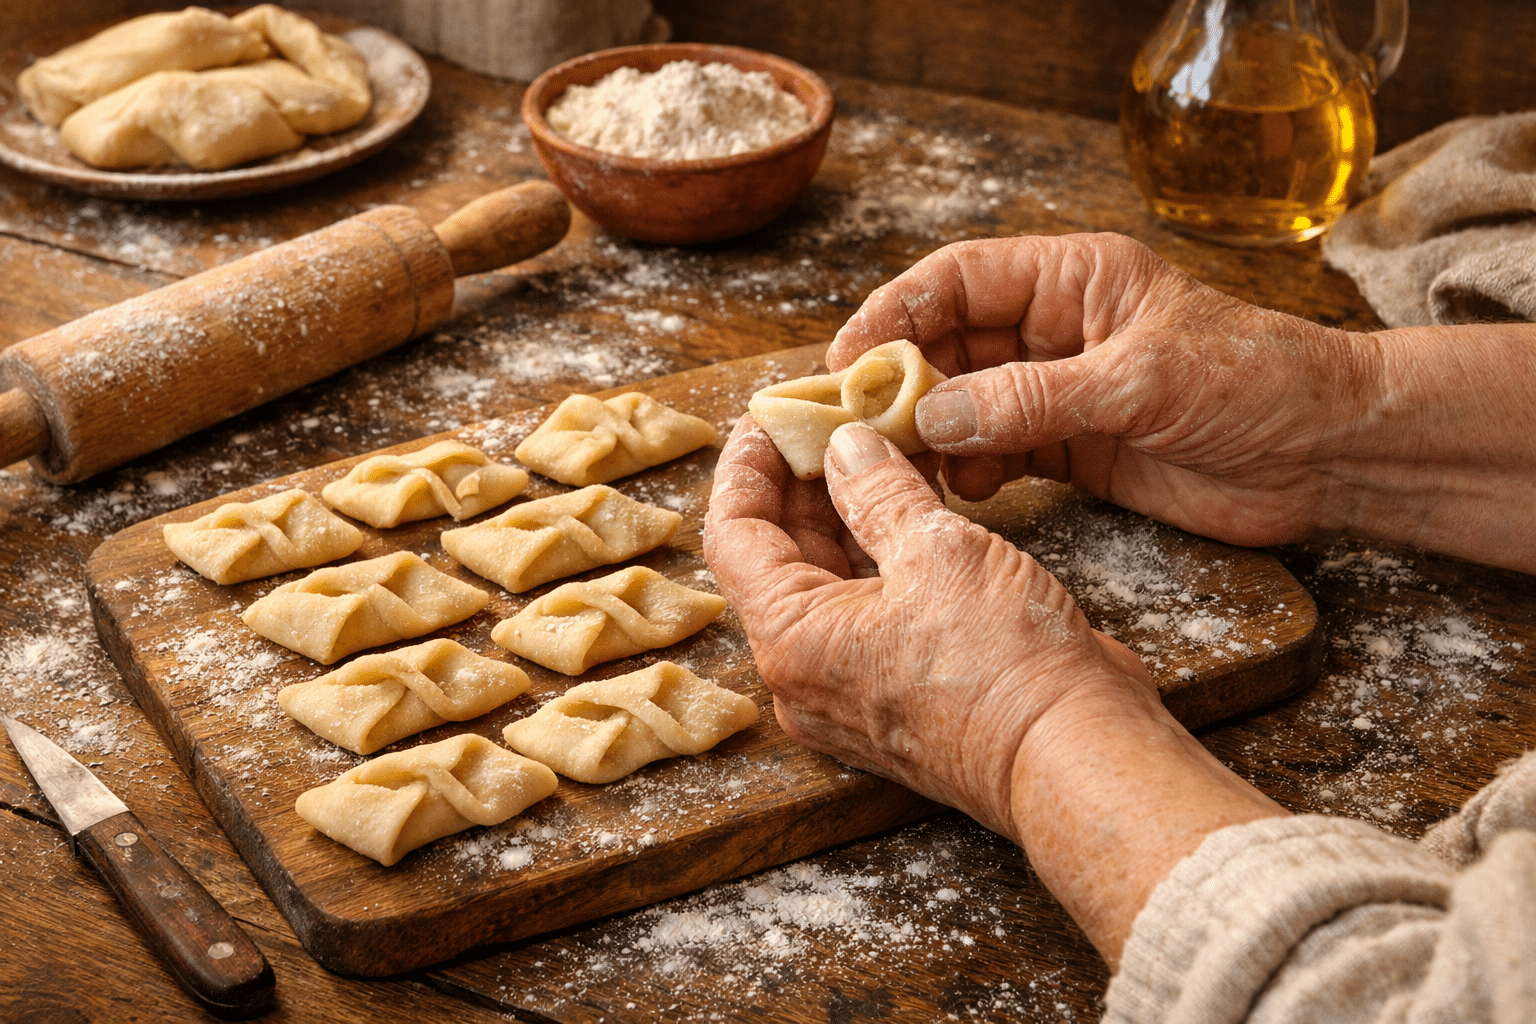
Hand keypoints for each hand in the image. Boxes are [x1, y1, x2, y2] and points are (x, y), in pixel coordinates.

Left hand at [703, 416, 1283, 963]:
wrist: (1074, 755)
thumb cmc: (1003, 665)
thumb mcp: (936, 552)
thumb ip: (879, 491)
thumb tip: (846, 447)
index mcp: (790, 640)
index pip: (734, 534)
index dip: (748, 465)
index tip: (773, 414)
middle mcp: (804, 673)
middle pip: (776, 557)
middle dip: (802, 483)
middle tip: (833, 419)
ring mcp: (849, 688)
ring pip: (825, 582)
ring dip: (844, 514)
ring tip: (876, 447)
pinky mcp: (896, 692)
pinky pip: (865, 610)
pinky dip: (878, 554)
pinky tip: (908, 505)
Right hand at [828, 232, 1535, 571]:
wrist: (1327, 453)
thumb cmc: (1254, 383)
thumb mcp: (1140, 381)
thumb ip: (1033, 397)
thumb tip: (932, 414)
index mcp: (1073, 279)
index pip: (958, 280)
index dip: (894, 314)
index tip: (846, 362)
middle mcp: (1056, 328)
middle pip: (948, 344)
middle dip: (898, 382)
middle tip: (851, 427)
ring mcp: (1061, 389)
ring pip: (964, 403)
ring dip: (928, 433)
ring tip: (896, 466)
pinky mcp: (1072, 446)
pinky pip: (996, 451)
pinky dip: (968, 471)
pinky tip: (958, 491)